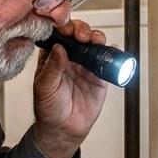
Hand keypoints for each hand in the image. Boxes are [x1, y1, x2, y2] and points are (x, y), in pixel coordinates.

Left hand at [31, 19, 108, 157]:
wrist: (64, 130)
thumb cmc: (49, 109)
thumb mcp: (45, 88)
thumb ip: (52, 68)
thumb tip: (58, 48)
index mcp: (51, 56)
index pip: (58, 34)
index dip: (63, 26)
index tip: (66, 28)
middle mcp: (69, 57)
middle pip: (77, 33)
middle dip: (81, 29)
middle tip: (82, 35)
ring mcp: (85, 65)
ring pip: (93, 43)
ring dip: (96, 37)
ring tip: (96, 41)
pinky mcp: (99, 76)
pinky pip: (107, 60)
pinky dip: (112, 53)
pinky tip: (112, 50)